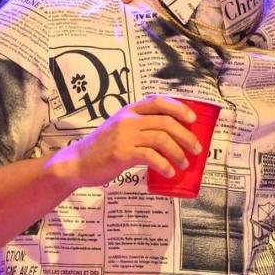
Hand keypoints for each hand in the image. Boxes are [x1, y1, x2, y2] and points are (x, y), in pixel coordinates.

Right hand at [46, 95, 201, 188]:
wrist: (77, 163)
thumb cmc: (103, 148)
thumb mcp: (120, 129)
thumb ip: (140, 126)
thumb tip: (172, 134)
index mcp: (129, 111)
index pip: (158, 101)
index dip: (179, 107)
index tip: (193, 119)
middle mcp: (128, 120)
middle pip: (166, 122)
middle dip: (186, 135)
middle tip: (197, 149)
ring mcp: (124, 136)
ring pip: (162, 139)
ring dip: (178, 153)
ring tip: (184, 163)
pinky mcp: (122, 153)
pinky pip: (151, 157)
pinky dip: (164, 165)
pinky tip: (170, 173)